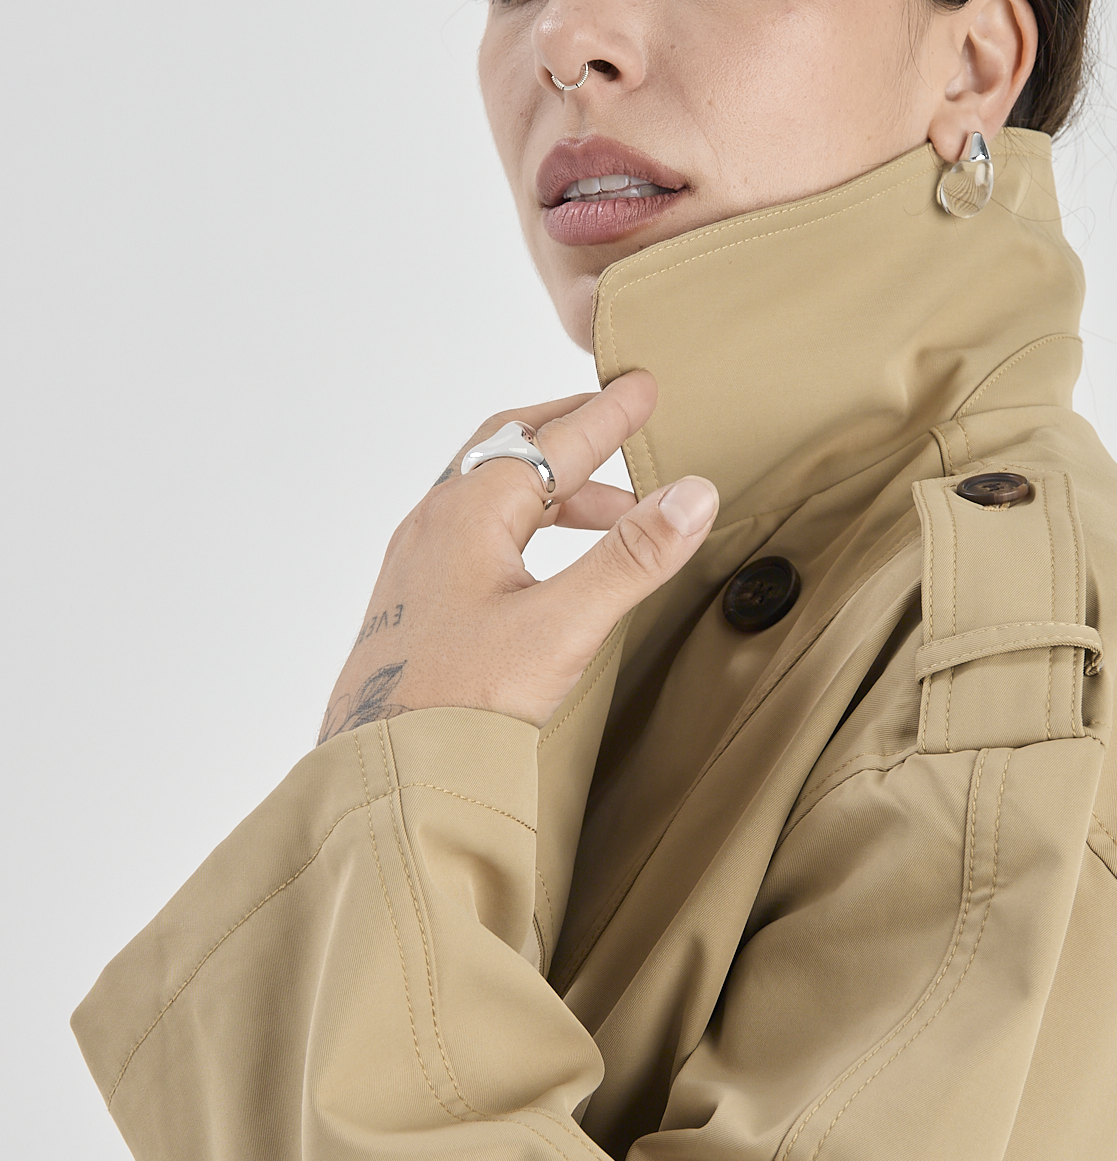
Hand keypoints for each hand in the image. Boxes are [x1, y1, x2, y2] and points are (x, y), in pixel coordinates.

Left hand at [317, 371, 717, 738]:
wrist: (379, 773)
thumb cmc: (458, 703)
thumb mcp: (562, 628)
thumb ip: (630, 558)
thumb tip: (693, 493)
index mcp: (467, 513)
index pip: (553, 442)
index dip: (608, 416)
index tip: (646, 387)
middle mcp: (435, 522)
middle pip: (510, 447)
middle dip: (573, 431)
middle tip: (624, 422)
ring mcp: (419, 560)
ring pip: (492, 492)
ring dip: (556, 486)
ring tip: (614, 512)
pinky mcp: (416, 598)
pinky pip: (477, 529)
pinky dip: (527, 520)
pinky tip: (548, 563)